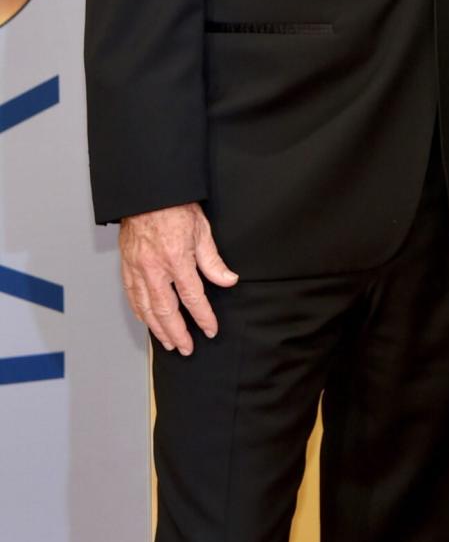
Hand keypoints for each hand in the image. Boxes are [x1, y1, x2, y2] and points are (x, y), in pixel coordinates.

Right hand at [119, 202, 238, 355]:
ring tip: (169, 342)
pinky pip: (132, 296)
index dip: (203, 317)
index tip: (210, 329)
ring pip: (146, 308)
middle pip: (166, 311)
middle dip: (177, 333)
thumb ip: (213, 261)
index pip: (192, 297)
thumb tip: (228, 280)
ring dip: (158, 329)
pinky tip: (147, 321)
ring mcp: (137, 269)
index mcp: (176, 259)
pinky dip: (140, 312)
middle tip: (186, 348)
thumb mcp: (202, 231)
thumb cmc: (175, 207)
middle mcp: (154, 269)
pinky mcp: (127, 266)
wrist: (148, 193)